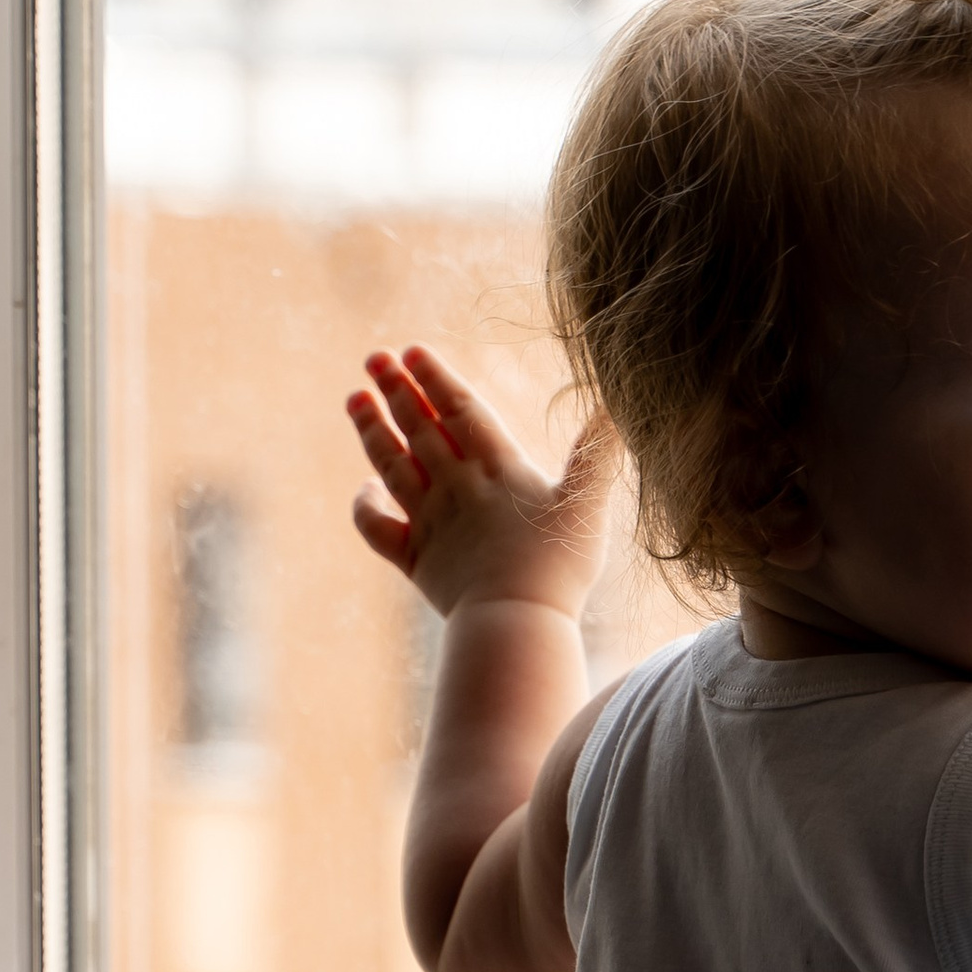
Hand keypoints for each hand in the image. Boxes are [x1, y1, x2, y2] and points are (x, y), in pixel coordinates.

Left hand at [347, 343, 614, 625]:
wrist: (515, 621)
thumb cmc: (557, 566)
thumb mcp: (586, 504)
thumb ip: (597, 454)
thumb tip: (617, 405)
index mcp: (497, 468)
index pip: (460, 410)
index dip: (436, 377)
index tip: (411, 350)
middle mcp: (456, 487)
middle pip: (420, 428)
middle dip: (397, 389)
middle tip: (375, 358)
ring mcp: (430, 523)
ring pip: (391, 465)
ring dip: (371, 429)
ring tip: (354, 399)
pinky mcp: (415, 561)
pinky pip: (377, 527)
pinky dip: (365, 505)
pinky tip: (365, 488)